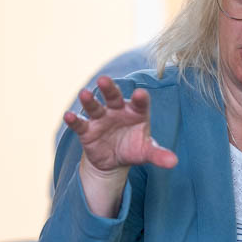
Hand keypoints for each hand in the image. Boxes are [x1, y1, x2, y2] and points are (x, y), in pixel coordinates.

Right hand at [64, 77, 178, 174]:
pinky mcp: (87, 130)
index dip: (140, 98)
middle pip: (113, 96)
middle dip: (109, 88)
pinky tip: (68, 115)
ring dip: (89, 100)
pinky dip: (73, 119)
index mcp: (136, 112)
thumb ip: (159, 155)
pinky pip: (80, 123)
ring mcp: (101, 118)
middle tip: (104, 80)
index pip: (139, 102)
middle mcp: (117, 110)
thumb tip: (174, 162)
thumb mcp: (147, 152)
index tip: (140, 94)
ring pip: (94, 106)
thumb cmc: (134, 148)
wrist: (114, 160)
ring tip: (84, 93)